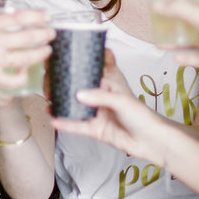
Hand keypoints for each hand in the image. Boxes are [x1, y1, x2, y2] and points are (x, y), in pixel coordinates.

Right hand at [0, 10, 52, 92]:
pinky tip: (26, 71)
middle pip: (28, 37)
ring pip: (26, 57)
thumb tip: (11, 18)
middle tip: (51, 33)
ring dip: (40, 53)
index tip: (46, 17)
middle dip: (45, 34)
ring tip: (46, 50)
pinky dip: (23, 75)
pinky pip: (14, 78)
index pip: (19, 17)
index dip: (37, 17)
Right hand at [51, 51, 169, 165]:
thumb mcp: (121, 100)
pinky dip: (65, 123)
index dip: (80, 62)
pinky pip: (77, 126)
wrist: (152, 141)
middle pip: (80, 88)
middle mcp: (102, 97)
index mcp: (110, 83)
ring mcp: (97, 113)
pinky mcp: (96, 130)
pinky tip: (53, 119)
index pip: (93, 69)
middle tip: (50, 79)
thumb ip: (99, 97)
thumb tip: (78, 95)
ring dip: (61, 103)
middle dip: (65, 84)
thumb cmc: (142, 116)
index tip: (63, 57)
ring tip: (47, 98)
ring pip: (75, 106)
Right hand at [154, 0, 198, 80]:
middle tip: (157, 25)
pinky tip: (176, 59)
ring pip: (193, 41)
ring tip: (160, 44)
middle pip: (192, 22)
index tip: (162, 4)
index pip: (195, 1)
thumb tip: (156, 4)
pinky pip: (198, 57)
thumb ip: (179, 10)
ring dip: (177, 42)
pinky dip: (187, 58)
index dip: (179, 2)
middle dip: (174, 24)